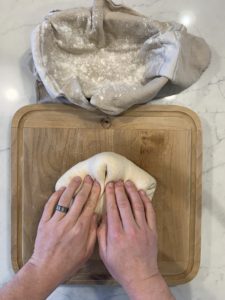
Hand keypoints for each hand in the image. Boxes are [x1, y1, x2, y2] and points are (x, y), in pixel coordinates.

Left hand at [29, 175, 99, 284]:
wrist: (46, 269)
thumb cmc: (69, 263)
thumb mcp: (87, 251)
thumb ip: (93, 232)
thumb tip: (96, 215)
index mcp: (81, 229)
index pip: (90, 206)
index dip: (94, 193)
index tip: (98, 184)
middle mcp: (69, 223)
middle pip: (79, 199)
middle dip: (85, 187)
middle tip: (89, 178)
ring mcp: (55, 222)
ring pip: (64, 199)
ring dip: (71, 187)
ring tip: (77, 179)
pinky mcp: (44, 222)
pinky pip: (50, 205)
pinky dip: (55, 195)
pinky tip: (61, 189)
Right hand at [97, 180, 173, 299]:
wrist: (141, 276)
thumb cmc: (120, 266)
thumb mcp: (104, 253)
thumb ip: (101, 234)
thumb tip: (101, 216)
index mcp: (116, 235)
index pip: (113, 209)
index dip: (111, 195)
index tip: (109, 185)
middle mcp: (130, 229)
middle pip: (124, 205)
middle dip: (120, 191)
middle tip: (117, 181)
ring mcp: (143, 229)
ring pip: (138, 205)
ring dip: (132, 192)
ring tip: (128, 183)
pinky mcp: (152, 231)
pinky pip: (150, 212)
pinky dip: (146, 201)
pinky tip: (142, 193)